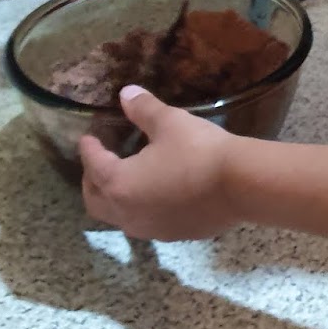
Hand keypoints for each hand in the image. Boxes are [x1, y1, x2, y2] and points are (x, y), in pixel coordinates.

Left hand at [79, 86, 239, 239]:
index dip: (89, 149)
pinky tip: (156, 194)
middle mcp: (127, 213)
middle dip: (92, 180)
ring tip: (126, 179)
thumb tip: (126, 93)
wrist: (240, 184)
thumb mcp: (169, 123)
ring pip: (119, 216)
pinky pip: (145, 222)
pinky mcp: (173, 235)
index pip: (94, 166)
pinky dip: (140, 208)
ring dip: (115, 198)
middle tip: (100, 161)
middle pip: (96, 200)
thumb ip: (143, 109)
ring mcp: (150, 228)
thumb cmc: (198, 150)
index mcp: (119, 184)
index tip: (88, 138)